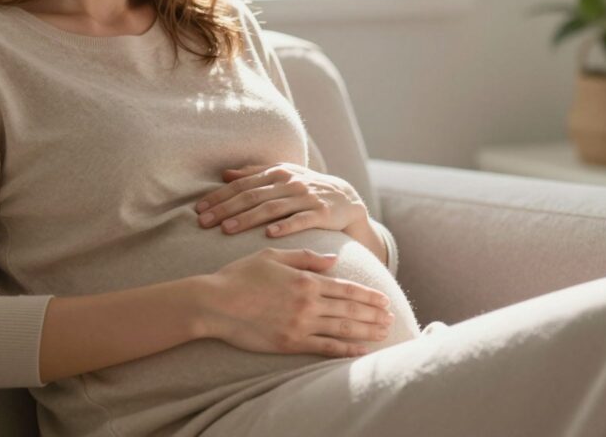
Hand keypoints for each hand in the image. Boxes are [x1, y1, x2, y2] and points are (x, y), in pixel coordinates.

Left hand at [195, 162, 367, 237]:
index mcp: (276, 173)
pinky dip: (285, 226)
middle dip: (225, 209)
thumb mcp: (282, 176)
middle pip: (252, 196)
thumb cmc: (307, 189)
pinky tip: (269, 235)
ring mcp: (305, 197)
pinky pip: (301, 220)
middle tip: (203, 222)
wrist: (346, 199)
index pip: (242, 185)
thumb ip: (254, 174)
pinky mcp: (321, 213)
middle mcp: (289, 182)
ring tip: (226, 230)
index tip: (199, 209)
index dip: (219, 196)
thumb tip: (225, 174)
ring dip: (247, 219)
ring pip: (271, 208)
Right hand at [199, 248, 394, 356]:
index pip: (345, 288)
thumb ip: (306, 257)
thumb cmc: (240, 275)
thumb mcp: (273, 255)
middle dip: (373, 313)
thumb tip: (334, 259)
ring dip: (366, 331)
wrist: (215, 302)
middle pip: (350, 309)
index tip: (383, 299)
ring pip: (342, 329)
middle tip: (390, 317)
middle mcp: (308, 303)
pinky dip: (345, 349)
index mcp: (306, 280)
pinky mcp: (290, 343)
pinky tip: (360, 350)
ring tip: (383, 332)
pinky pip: (324, 347)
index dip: (367, 295)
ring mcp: (300, 325)